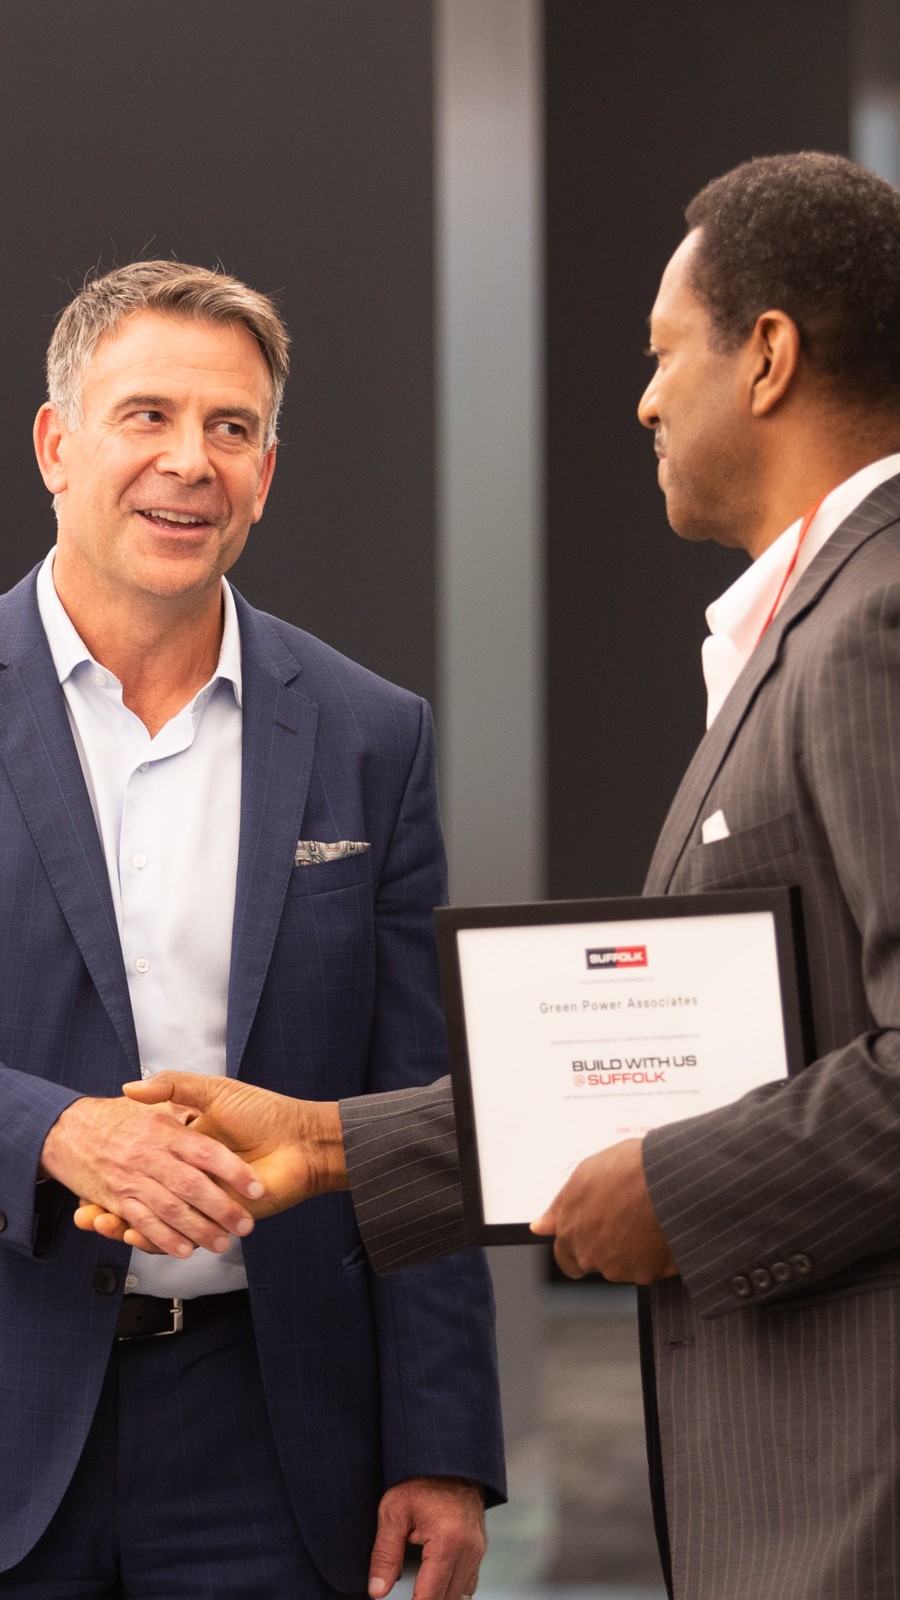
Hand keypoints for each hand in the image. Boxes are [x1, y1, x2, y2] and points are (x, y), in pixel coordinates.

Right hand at [73, 1072, 347, 1253]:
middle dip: (114, 1200)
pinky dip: (155, 1238)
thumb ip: (175, 1085)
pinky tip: (131, 1237)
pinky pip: (180, 1231)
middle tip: (81, 1208)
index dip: (115, 1161)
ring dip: (127, 1222)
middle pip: (140, 1191)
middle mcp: (191, 1171)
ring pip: (158, 1214)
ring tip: (96, 1224)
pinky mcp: (218, 1215)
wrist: (304, 1141)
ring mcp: (205, 1196)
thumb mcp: (214, 1090)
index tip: (87, 1163)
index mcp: (187, 1141)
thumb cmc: (262, 1112)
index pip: (142, 1158)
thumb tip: (131, 1088)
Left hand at [368, 1477, 484, 1599]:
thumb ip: (384, 1554)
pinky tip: (434, 1581)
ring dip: (439, 1596)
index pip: (429, 1597)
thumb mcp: (393, 1511)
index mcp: (448, 1542)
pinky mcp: (479, 1549)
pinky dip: (451, 1588)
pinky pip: (468, 1583)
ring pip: (459, 1595)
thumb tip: (377, 1591)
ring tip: (417, 1588)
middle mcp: (469, 1550)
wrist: (449, 1458)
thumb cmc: (421, 1479)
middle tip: (407, 1595)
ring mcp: (478, 1550)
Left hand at [530, 1137, 677, 1282]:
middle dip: (609, 1248)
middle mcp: (589, 1254)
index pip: (565, 1257)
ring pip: (623, 1267)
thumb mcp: (586, 1174)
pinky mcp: (646, 1275)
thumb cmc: (629, 1169)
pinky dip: (656, 1256)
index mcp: (570, 1229)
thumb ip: (560, 1206)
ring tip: (649, 1217)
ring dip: (633, 1251)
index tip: (595, 1233)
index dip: (580, 1246)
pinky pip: (650, 1270)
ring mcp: (617, 1268)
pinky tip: (663, 1229)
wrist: (669, 1178)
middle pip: (596, 1261)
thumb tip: (539, 1227)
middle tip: (628, 1220)